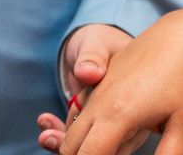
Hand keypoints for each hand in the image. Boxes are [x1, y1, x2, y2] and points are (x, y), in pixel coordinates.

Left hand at [37, 24, 132, 151]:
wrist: (92, 42)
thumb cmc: (100, 39)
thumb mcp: (96, 42)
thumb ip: (92, 56)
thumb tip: (87, 73)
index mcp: (138, 99)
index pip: (122, 130)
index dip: (98, 139)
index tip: (70, 132)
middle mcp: (128, 117)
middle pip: (106, 145)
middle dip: (75, 148)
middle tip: (48, 137)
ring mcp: (108, 122)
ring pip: (90, 146)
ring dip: (63, 144)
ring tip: (45, 133)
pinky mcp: (91, 124)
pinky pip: (77, 138)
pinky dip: (59, 133)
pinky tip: (44, 120)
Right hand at [58, 8, 182, 154]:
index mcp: (118, 115)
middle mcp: (100, 101)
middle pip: (70, 147)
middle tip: (123, 147)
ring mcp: (97, 88)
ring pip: (73, 128)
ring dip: (87, 144)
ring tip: (134, 133)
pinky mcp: (100, 81)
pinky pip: (81, 111)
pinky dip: (88, 127)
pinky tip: (126, 123)